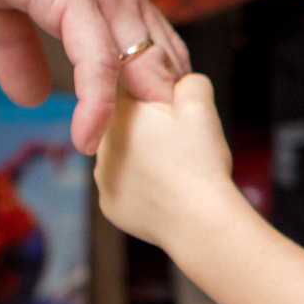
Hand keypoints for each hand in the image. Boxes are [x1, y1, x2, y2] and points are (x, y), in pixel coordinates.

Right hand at [0, 0, 188, 151]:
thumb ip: (16, 47)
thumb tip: (28, 97)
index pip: (154, 53)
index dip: (150, 99)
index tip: (138, 141)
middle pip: (161, 68)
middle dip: (156, 119)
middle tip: (145, 166)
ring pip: (139, 69)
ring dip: (135, 122)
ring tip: (123, 166)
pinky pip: (98, 63)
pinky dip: (95, 105)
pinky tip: (82, 138)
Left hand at [96, 71, 236, 250]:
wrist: (200, 222)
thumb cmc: (201, 163)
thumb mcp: (202, 106)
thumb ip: (189, 81)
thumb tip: (182, 81)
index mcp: (118, 113)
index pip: (127, 87)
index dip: (155, 94)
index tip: (175, 108)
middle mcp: (101, 144)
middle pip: (125, 123)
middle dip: (149, 127)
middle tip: (182, 141)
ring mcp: (103, 178)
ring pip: (125, 155)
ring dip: (144, 156)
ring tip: (177, 168)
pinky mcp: (110, 206)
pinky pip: (125, 186)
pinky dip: (143, 186)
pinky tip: (167, 189)